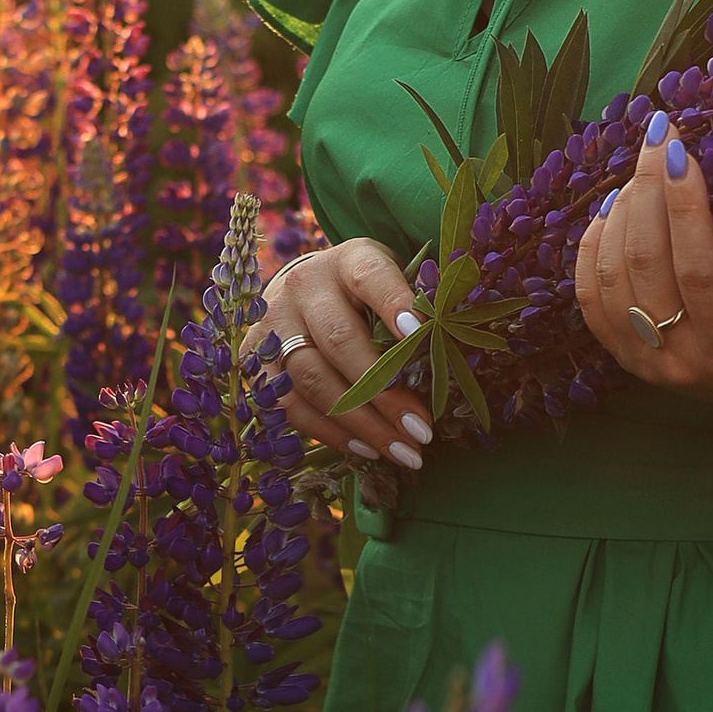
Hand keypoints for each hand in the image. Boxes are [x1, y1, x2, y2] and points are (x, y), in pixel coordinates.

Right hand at [245, 239, 434, 474]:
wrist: (302, 291)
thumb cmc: (364, 294)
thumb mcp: (392, 283)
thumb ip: (418, 308)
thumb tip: (456, 355)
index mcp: (347, 260)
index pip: (369, 277)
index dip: (394, 303)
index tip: (420, 332)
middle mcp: (303, 288)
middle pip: (339, 341)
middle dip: (384, 392)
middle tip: (423, 429)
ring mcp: (274, 326)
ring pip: (312, 380)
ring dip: (361, 423)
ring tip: (403, 451)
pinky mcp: (256, 363)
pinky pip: (291, 407)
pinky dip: (331, 433)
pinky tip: (368, 449)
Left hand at [574, 109, 712, 439]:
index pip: (700, 274)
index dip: (686, 212)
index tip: (685, 153)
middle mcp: (683, 361)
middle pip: (646, 267)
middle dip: (648, 193)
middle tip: (658, 138)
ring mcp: (649, 364)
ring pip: (612, 279)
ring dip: (619, 215)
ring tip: (641, 168)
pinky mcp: (629, 359)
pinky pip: (592, 303)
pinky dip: (591, 251)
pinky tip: (609, 211)